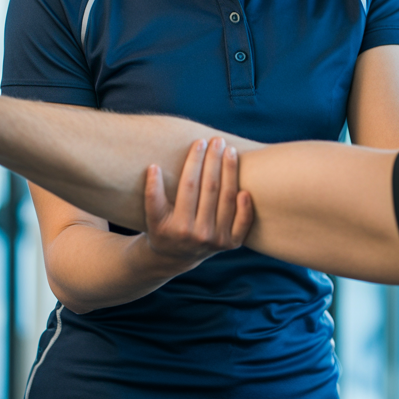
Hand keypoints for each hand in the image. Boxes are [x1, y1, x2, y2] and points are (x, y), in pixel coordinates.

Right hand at [142, 137, 253, 272]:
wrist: (175, 257)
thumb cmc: (163, 229)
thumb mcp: (153, 216)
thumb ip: (152, 194)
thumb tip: (154, 167)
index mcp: (179, 226)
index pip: (189, 186)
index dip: (194, 162)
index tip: (199, 142)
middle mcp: (200, 234)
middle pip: (210, 189)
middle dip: (214, 161)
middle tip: (217, 141)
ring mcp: (218, 240)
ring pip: (227, 200)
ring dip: (231, 173)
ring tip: (230, 151)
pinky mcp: (232, 244)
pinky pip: (243, 223)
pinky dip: (246, 207)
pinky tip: (245, 188)